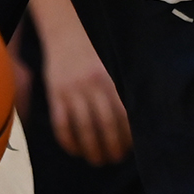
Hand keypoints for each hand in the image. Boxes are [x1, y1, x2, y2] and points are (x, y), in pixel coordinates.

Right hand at [46, 45, 134, 165]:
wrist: (67, 32)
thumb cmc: (96, 53)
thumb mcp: (113, 66)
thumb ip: (123, 89)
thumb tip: (138, 120)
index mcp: (112, 79)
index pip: (124, 114)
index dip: (128, 136)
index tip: (131, 148)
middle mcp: (93, 85)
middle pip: (105, 125)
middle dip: (112, 147)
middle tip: (115, 159)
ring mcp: (72, 90)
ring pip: (84, 128)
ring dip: (91, 150)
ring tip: (97, 160)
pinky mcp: (55, 94)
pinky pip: (61, 124)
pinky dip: (68, 142)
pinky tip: (75, 150)